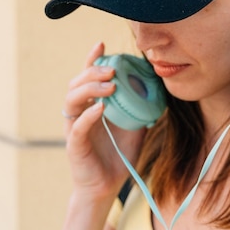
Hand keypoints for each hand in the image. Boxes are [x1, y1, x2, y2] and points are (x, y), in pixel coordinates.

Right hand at [63, 42, 145, 199]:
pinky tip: (101, 108)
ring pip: (71, 100)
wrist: (107, 186)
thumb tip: (158, 88)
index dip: (92, 59)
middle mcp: (79, 113)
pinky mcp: (74, 145)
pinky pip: (78, 126)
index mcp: (91, 104)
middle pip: (76, 83)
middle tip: (112, 69)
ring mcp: (74, 128)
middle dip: (93, 72)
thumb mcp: (136, 126)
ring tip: (110, 86)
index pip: (88, 76)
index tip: (102, 44)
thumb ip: (142, 107)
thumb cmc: (119, 154)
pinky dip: (88, 115)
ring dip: (90, 89)